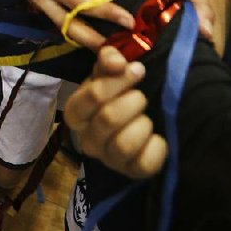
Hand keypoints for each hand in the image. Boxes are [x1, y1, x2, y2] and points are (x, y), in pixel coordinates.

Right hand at [0, 0, 133, 49]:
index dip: (103, 11)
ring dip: (83, 38)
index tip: (127, 20)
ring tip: (106, 49)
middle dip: (94, 38)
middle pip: (68, 23)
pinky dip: (73, 29)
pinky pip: (56, 18)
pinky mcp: (36, 0)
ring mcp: (35, 0)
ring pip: (61, 25)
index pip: (77, 0)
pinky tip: (88, 33)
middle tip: (119, 52)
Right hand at [65, 45, 167, 178]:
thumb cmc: (116, 93)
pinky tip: (155, 137)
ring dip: (142, 124)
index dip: (119, 81)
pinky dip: (156, 147)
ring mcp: (108, 159)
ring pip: (124, 144)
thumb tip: (118, 62)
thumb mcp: (108, 71)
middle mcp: (87, 139)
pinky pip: (144, 163)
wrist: (133, 121)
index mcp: (75, 112)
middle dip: (133, 101)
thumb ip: (108, 58)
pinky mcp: (131, 172)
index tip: (137, 70)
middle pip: (109, 118)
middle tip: (141, 96)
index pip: (93, 96)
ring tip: (145, 118)